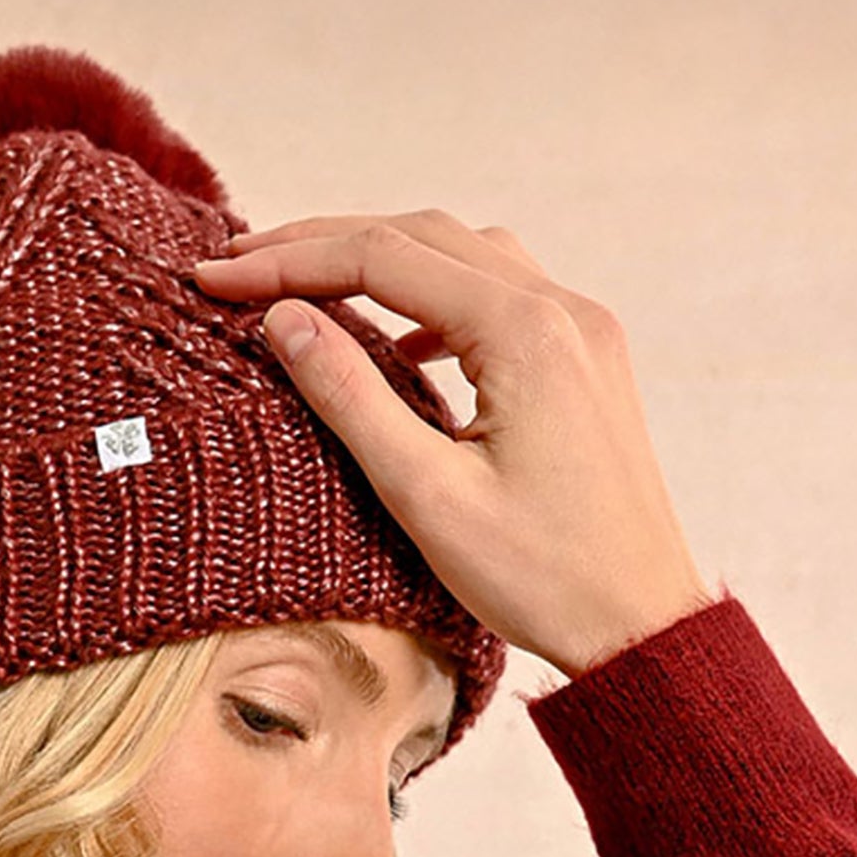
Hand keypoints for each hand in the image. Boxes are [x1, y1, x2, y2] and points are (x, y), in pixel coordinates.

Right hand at [194, 213, 715, 676]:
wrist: (640, 622)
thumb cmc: (541, 578)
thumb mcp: (426, 495)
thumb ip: (351, 397)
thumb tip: (284, 320)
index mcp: (523, 331)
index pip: (382, 257)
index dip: (289, 260)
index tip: (217, 276)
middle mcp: (561, 308)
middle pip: (422, 234)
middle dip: (324, 243)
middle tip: (241, 265)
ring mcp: (582, 329)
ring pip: (464, 252)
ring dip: (381, 257)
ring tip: (306, 283)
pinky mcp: (587, 359)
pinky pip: (500, 293)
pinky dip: (433, 295)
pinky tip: (397, 341)